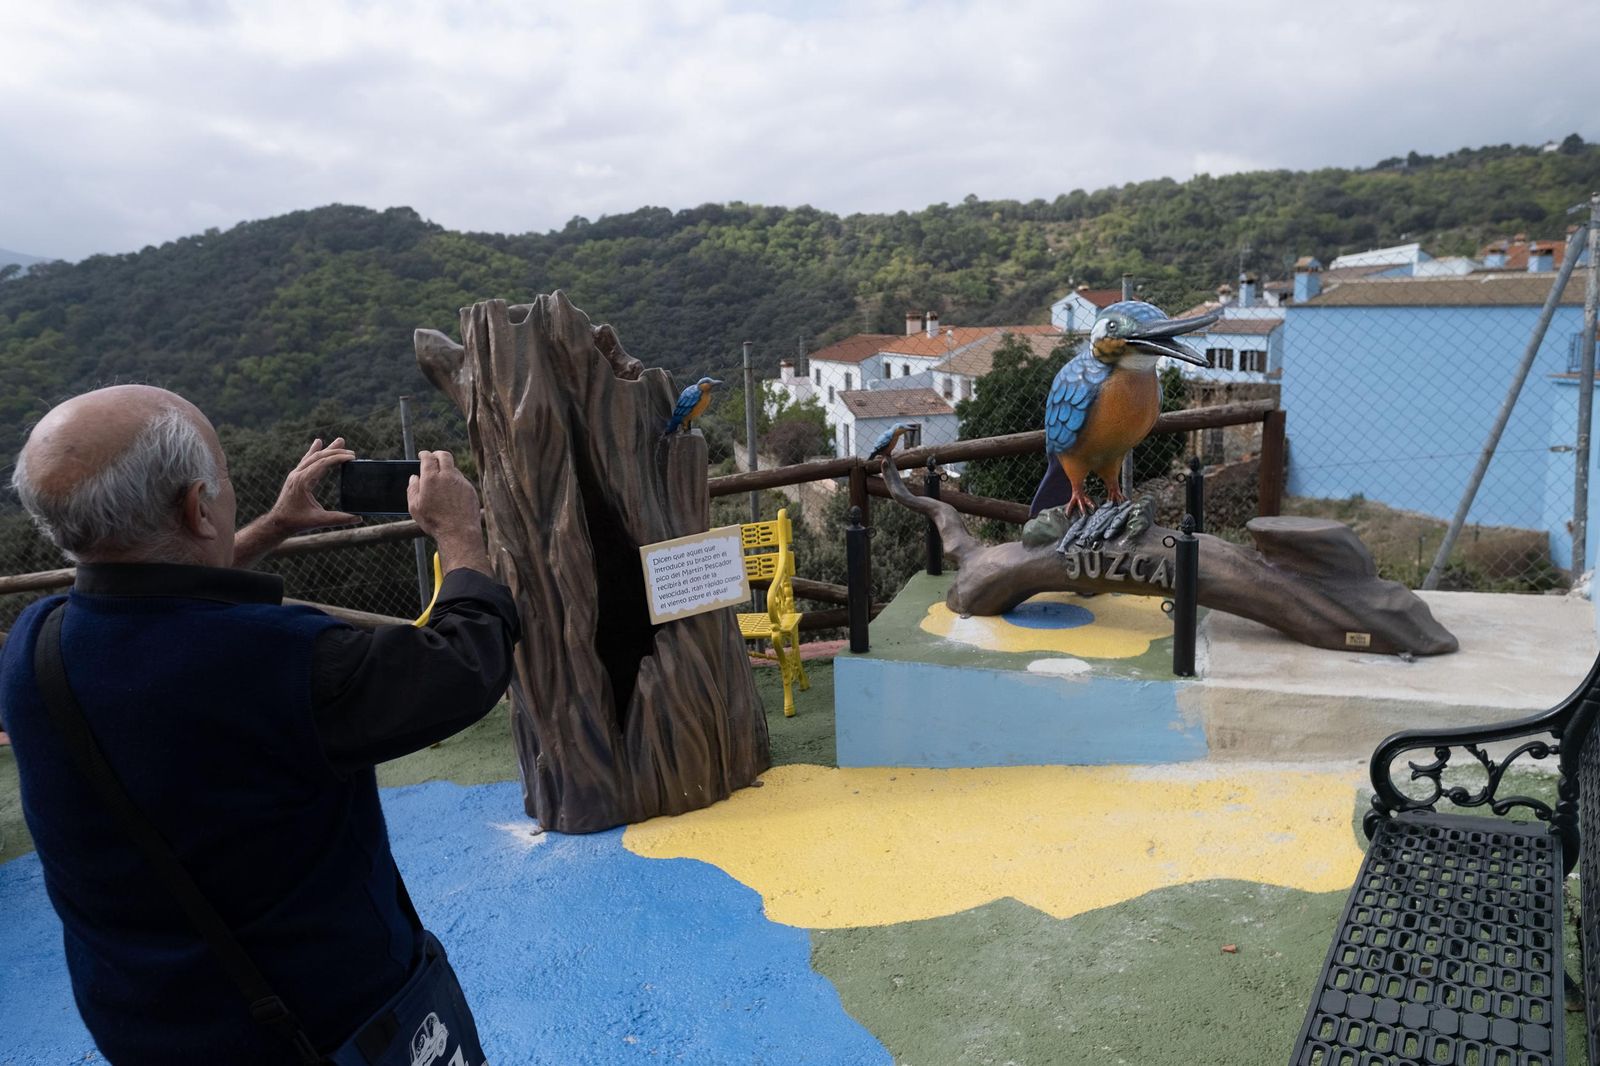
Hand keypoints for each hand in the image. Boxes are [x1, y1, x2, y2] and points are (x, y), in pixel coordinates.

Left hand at [267, 437, 359, 536]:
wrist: (277, 523)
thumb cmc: (297, 522)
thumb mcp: (319, 521)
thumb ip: (339, 519)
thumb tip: (359, 518)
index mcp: (303, 481)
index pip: (322, 463)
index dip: (338, 458)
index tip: (352, 457)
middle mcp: (298, 474)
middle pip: (318, 457)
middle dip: (335, 451)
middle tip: (352, 451)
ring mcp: (295, 474)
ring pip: (312, 456)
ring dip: (327, 449)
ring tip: (339, 441)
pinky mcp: (295, 477)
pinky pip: (306, 460)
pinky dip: (314, 451)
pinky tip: (318, 443)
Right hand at [408, 450, 488, 573]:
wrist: (459, 532)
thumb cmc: (434, 521)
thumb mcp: (415, 507)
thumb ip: (412, 489)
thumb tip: (414, 477)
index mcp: (431, 478)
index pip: (428, 458)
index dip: (424, 454)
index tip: (422, 455)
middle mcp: (447, 476)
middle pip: (444, 456)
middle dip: (437, 454)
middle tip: (434, 457)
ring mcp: (461, 482)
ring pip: (454, 468)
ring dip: (447, 469)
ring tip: (441, 479)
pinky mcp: (470, 489)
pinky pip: (461, 480)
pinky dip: (455, 481)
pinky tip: (451, 491)